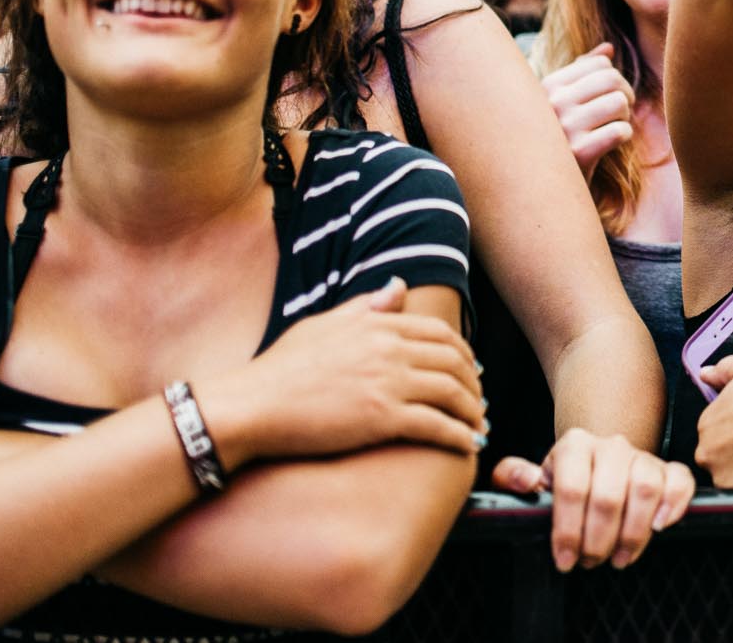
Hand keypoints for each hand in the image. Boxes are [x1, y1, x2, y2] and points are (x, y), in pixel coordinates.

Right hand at [203, 278, 484, 467]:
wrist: (252, 406)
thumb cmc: (281, 368)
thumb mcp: (323, 324)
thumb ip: (365, 306)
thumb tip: (399, 285)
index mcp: (376, 325)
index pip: (438, 333)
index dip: (462, 352)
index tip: (471, 368)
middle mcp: (389, 350)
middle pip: (453, 362)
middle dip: (474, 383)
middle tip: (480, 400)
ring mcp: (387, 383)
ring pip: (451, 393)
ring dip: (473, 411)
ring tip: (479, 426)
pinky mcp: (382, 418)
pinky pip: (436, 426)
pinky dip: (459, 436)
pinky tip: (468, 447)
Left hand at [492, 429, 694, 570]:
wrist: (597, 467)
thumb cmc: (562, 482)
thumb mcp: (531, 480)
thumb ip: (512, 477)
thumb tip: (526, 480)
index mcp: (575, 445)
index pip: (571, 488)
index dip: (568, 530)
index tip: (565, 561)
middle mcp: (611, 445)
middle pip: (607, 496)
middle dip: (598, 540)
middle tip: (591, 562)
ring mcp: (642, 456)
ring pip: (645, 489)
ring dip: (632, 533)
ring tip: (619, 558)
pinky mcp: (668, 469)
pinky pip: (680, 481)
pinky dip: (675, 504)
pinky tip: (660, 528)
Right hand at [541, 43, 635, 181]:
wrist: (542, 185)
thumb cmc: (558, 138)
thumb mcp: (562, 102)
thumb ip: (582, 72)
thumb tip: (608, 48)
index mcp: (548, 85)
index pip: (600, 63)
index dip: (614, 79)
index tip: (610, 96)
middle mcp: (553, 102)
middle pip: (612, 79)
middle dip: (626, 95)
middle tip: (621, 112)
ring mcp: (564, 127)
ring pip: (619, 102)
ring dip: (624, 116)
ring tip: (614, 126)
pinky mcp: (579, 153)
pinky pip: (620, 131)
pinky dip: (624, 136)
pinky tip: (612, 143)